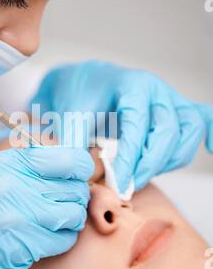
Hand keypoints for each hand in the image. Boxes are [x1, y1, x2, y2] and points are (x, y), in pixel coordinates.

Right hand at [0, 145, 93, 268]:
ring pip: (73, 215)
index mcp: (12, 162)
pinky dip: (62, 240)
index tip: (80, 175)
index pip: (69, 159)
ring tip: (56, 220)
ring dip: (71, 220)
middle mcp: (16, 185)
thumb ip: (32, 162)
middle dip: (76, 197)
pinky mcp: (23, 244)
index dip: (82, 168)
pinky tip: (47, 237)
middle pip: (75, 189)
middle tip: (64, 201)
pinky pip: (63, 240)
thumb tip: (74, 160)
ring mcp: (19, 216)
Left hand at [30, 60, 210, 191]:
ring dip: (169, 160)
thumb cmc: (80, 98)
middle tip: (127, 186)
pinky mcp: (179, 110)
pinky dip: (210, 136)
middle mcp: (158, 91)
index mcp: (133, 86)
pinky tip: (211, 150)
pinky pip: (205, 120)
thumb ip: (74, 143)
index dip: (130, 158)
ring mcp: (172, 99)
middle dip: (149, 164)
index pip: (138, 126)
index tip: (118, 184)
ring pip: (189, 132)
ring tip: (141, 173)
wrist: (88, 83)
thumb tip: (80, 175)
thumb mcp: (70, 117)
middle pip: (169, 131)